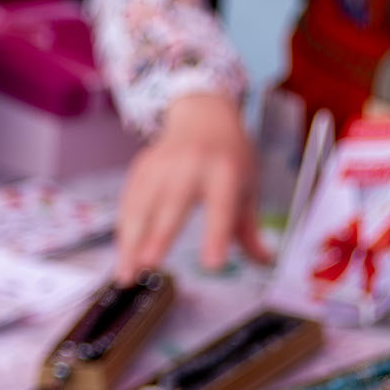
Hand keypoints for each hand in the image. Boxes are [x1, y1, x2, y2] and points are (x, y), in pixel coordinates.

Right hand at [114, 92, 271, 282]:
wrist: (202, 115)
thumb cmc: (229, 157)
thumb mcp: (248, 187)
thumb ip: (248, 228)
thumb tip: (264, 261)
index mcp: (225, 171)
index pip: (222, 208)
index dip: (216, 236)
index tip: (212, 265)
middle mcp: (191, 165)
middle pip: (173, 204)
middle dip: (159, 235)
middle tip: (149, 266)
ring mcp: (161, 164)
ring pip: (141, 206)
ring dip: (131, 242)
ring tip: (127, 274)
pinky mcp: (141, 167)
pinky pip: (129, 202)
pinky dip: (124, 231)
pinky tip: (124, 255)